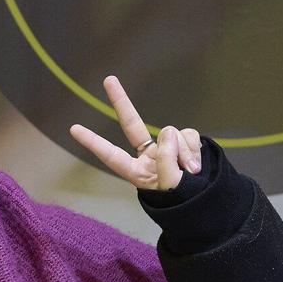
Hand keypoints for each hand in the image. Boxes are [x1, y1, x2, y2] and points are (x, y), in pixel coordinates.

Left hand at [68, 76, 202, 191]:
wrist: (207, 202)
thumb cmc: (185, 201)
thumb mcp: (172, 187)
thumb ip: (167, 159)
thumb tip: (169, 131)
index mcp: (138, 172)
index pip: (112, 156)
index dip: (94, 142)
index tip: (74, 129)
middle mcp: (149, 156)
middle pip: (132, 124)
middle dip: (121, 102)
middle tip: (108, 79)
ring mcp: (167, 147)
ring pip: (173, 133)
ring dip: (185, 152)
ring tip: (191, 172)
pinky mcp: (185, 142)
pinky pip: (190, 135)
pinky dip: (194, 149)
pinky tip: (197, 165)